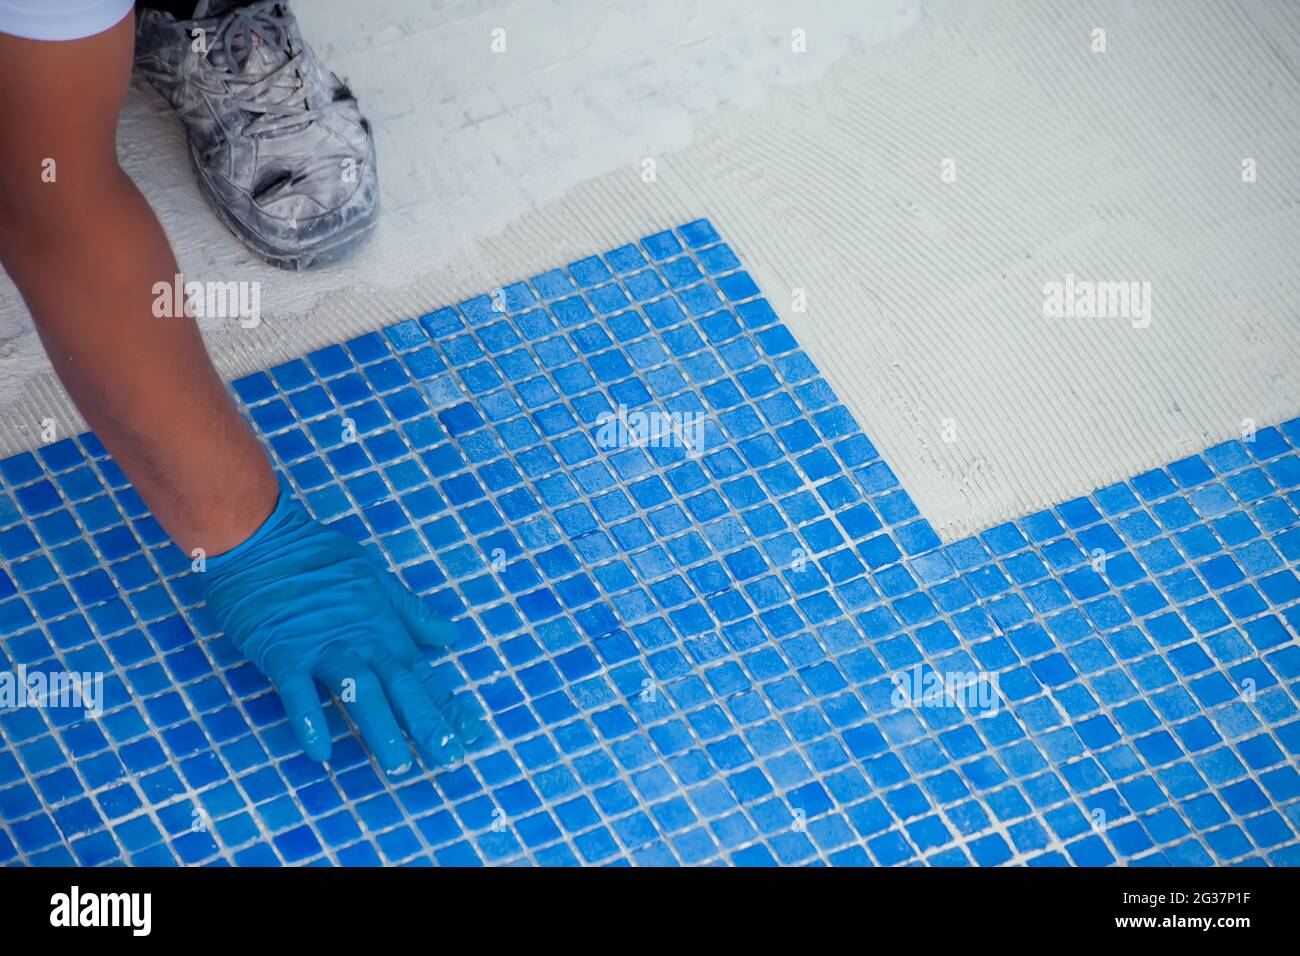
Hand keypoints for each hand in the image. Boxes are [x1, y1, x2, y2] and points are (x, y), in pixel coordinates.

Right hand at [198, 484, 485, 773]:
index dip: (446, 703)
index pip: (421, 670)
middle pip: (400, 685)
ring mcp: (321, 645)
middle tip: (449, 758)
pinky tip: (320, 752)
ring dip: (380, 728)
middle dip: (427, 723)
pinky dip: (309, 719)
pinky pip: (297, 690)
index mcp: (382, 624)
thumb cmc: (314, 555)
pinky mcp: (283, 651)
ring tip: (397, 766)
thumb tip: (450, 634)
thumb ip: (410, 611)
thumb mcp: (373, 576)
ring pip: (359, 691)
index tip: (472, 733)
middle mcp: (359, 638)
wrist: (260, 538)